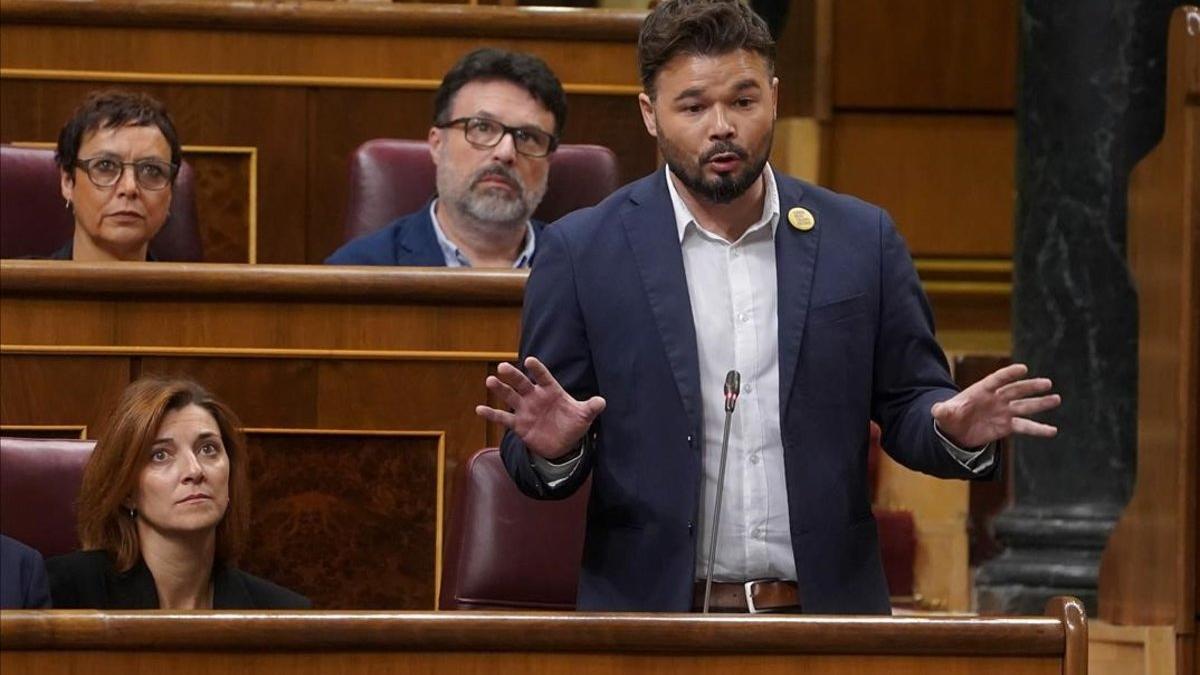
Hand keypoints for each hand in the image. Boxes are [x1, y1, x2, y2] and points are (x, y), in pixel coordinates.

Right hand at [475, 356, 606, 459]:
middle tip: (502, 367)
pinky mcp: (518, 424)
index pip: (544, 377)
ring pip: (510, 397)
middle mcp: (535, 397)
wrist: (562, 444)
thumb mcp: (584, 416)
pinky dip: (491, 414)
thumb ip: (591, 408)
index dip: (537, 369)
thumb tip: (601, 402)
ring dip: (500, 390)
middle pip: (522, 383)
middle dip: (513, 375)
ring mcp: (525, 409)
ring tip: (490, 381)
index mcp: (551, 391)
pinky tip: (479, 409)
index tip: (530, 360)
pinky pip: (503, 418)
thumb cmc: (573, 424)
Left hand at [931, 363, 1061, 448]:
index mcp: (981, 390)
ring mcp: (1003, 411)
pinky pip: (1025, 426)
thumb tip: (937, 410)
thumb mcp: (944, 414)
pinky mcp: (1007, 426)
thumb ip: (943, 411)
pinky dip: (1038, 429)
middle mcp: (996, 399)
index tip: (1023, 369)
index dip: (1009, 374)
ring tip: (1056, 399)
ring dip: (1040, 403)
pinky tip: (1052, 430)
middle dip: (1031, 387)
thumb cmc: (950, 417)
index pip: (997, 379)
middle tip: (1047, 383)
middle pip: (1016, 390)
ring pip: (1025, 406)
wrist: (956, 431)